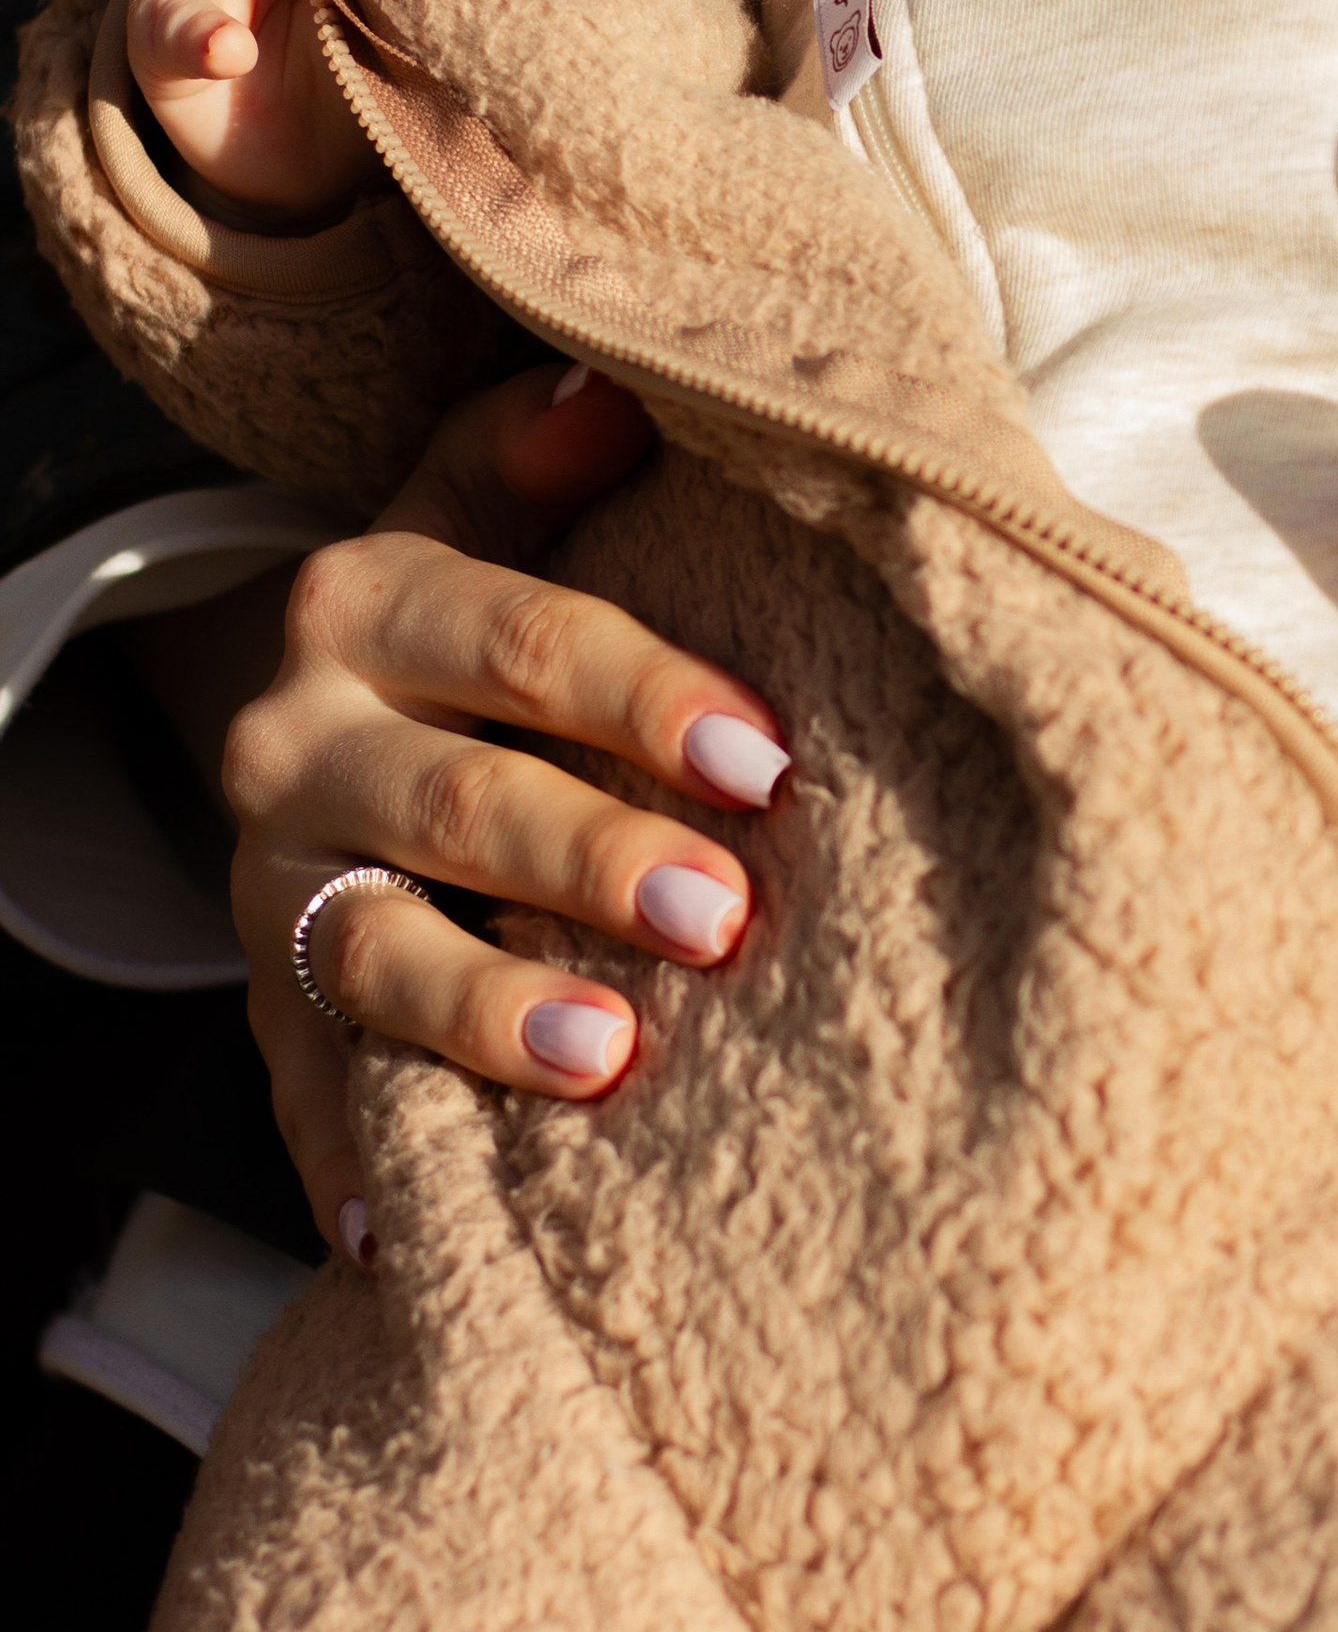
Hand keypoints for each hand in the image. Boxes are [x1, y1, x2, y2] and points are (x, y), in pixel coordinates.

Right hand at [227, 363, 794, 1260]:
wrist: (327, 711)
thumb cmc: (480, 611)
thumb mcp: (491, 502)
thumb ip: (543, 444)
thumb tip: (621, 390)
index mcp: (366, 601)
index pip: (518, 639)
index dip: (644, 694)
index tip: (771, 757)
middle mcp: (298, 741)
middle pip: (459, 801)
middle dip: (595, 860)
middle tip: (727, 918)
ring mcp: (278, 887)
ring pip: (378, 953)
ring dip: (491, 1010)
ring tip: (610, 1059)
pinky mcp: (271, 1008)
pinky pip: (306, 1094)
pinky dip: (350, 1169)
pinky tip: (402, 1242)